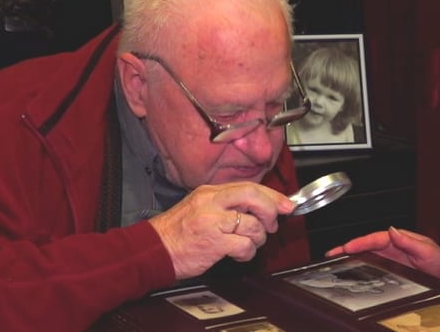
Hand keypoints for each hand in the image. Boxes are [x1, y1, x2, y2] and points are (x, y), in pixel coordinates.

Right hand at [148, 181, 294, 279]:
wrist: (154, 249)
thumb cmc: (177, 232)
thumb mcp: (200, 207)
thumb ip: (226, 203)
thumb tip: (258, 206)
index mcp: (209, 192)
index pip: (248, 186)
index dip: (272, 195)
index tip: (286, 204)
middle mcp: (212, 203)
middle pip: (254, 197)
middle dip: (271, 211)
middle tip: (273, 224)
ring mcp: (212, 222)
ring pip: (253, 225)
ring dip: (258, 238)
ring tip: (248, 243)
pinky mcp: (213, 242)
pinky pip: (244, 245)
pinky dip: (247, 252)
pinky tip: (239, 254)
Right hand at [325, 227, 439, 279]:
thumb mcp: (428, 250)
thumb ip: (410, 241)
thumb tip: (392, 231)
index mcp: (398, 239)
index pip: (374, 239)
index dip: (359, 242)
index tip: (347, 247)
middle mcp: (392, 247)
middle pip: (365, 246)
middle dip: (347, 248)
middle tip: (330, 254)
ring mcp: (390, 257)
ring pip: (366, 255)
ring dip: (349, 256)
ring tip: (333, 260)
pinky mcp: (391, 268)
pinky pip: (371, 264)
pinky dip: (358, 265)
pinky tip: (348, 269)